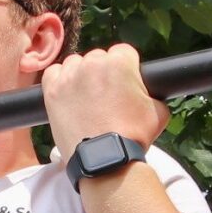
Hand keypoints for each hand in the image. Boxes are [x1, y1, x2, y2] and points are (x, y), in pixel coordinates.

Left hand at [41, 45, 168, 153]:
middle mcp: (92, 63)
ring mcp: (69, 76)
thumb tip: (150, 93)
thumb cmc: (133, 136)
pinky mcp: (52, 90)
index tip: (125, 83)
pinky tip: (68, 95)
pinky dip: (60, 81)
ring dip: (82, 76)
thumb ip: (154, 94)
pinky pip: (53, 74)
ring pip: (76, 64)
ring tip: (87, 98)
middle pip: (99, 58)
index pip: (124, 52)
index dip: (127, 69)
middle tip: (107, 96)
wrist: (104, 160)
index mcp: (119, 62)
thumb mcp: (159, 112)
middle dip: (104, 73)